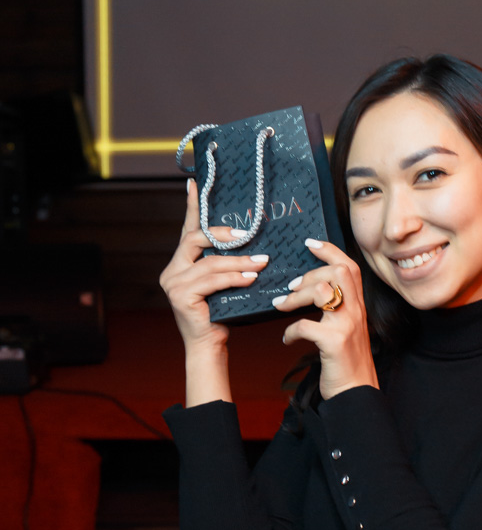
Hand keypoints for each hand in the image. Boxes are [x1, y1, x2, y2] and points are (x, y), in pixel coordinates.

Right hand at [159, 178, 269, 352]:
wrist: (209, 345)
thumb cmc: (221, 313)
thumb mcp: (224, 283)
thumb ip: (225, 263)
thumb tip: (251, 241)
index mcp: (180, 263)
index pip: (188, 230)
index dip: (192, 207)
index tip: (194, 184)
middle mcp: (172, 270)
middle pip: (196, 240)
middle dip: (224, 236)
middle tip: (248, 235)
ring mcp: (173, 284)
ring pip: (210, 263)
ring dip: (239, 261)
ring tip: (261, 262)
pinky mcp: (181, 296)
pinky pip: (212, 281)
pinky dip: (235, 278)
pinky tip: (251, 278)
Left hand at [273, 239, 378, 400]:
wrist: (355, 392)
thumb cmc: (346, 361)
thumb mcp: (346, 329)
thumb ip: (336, 308)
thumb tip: (312, 290)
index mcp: (357, 306)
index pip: (349, 266)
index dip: (329, 250)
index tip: (310, 242)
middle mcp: (355, 311)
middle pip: (338, 271)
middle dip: (311, 273)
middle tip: (292, 286)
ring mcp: (346, 326)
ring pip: (322, 292)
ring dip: (296, 297)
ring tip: (282, 306)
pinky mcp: (334, 343)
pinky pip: (305, 326)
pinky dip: (290, 331)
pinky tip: (287, 339)